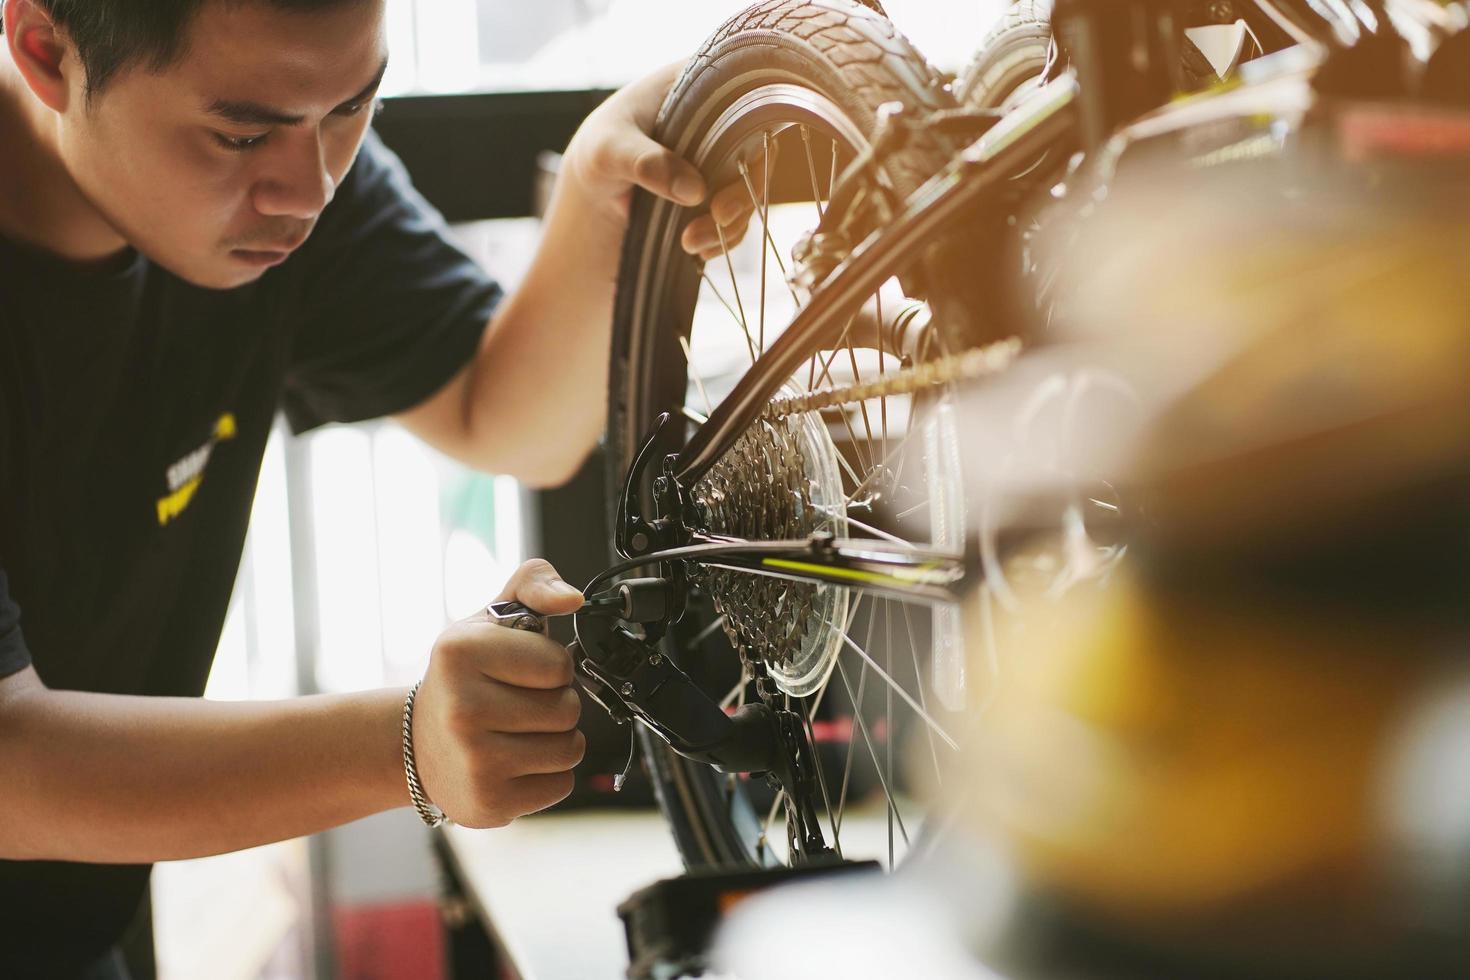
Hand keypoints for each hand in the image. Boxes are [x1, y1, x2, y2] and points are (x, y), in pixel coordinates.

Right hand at [411, 559, 586, 827]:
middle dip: (555, 703)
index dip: (550, 665)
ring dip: (555, 740)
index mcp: (460, 652)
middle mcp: (462, 709)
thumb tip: (573, 598)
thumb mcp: (490, 618)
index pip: (559, 663)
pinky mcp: (489, 802)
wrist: (415, 744)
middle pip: (568, 708)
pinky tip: (513, 762)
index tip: (520, 669)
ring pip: (570, 748)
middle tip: (517, 703)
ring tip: (517, 732)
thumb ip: (535, 585)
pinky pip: (562, 784)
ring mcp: (474, 762)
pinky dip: (547, 775)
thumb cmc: (464, 677)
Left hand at [562, 61, 759, 260]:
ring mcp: (720, 162)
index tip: (736, 171)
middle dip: (742, 192)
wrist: (590, 188)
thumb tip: (694, 191)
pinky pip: (735, 218)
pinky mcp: (716, 195)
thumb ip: (644, 163)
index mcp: (697, 88)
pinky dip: (723, 238)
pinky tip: (699, 249)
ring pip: (748, 191)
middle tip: (718, 216)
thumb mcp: (609, 151)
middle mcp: (718, 122)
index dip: (752, 135)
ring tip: (692, 243)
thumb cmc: (597, 151)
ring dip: (730, 223)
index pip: (744, 101)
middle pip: (756, 154)